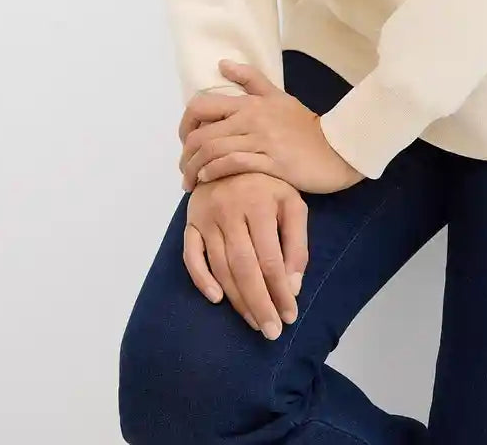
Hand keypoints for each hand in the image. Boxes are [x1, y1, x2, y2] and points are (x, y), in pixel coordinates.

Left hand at [178, 59, 365, 195]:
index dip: (184, 125)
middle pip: (201, 134)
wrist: (335, 149)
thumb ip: (251, 79)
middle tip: (184, 169)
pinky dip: (214, 173)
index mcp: (250, 102)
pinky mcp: (271, 162)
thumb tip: (222, 63)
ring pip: (213, 151)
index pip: (202, 106)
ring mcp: (261, 140)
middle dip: (185, 155)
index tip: (185, 141)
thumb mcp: (278, 96)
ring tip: (191, 182)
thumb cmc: (304, 126)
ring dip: (195, 169)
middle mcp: (251, 118)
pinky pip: (233, 164)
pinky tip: (208, 181)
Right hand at [184, 171, 308, 338]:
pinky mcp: (190, 222)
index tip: (289, 316)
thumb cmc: (268, 183)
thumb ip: (297, 241)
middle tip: (271, 332)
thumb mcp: (292, 202)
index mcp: (259, 204)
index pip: (270, 259)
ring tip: (254, 321)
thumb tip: (293, 285)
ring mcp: (207, 217)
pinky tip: (217, 299)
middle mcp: (231, 210)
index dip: (280, 291)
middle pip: (244, 268)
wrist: (231, 155)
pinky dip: (201, 279)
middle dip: (259, 304)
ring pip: (220, 267)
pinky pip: (191, 255)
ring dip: (237, 300)